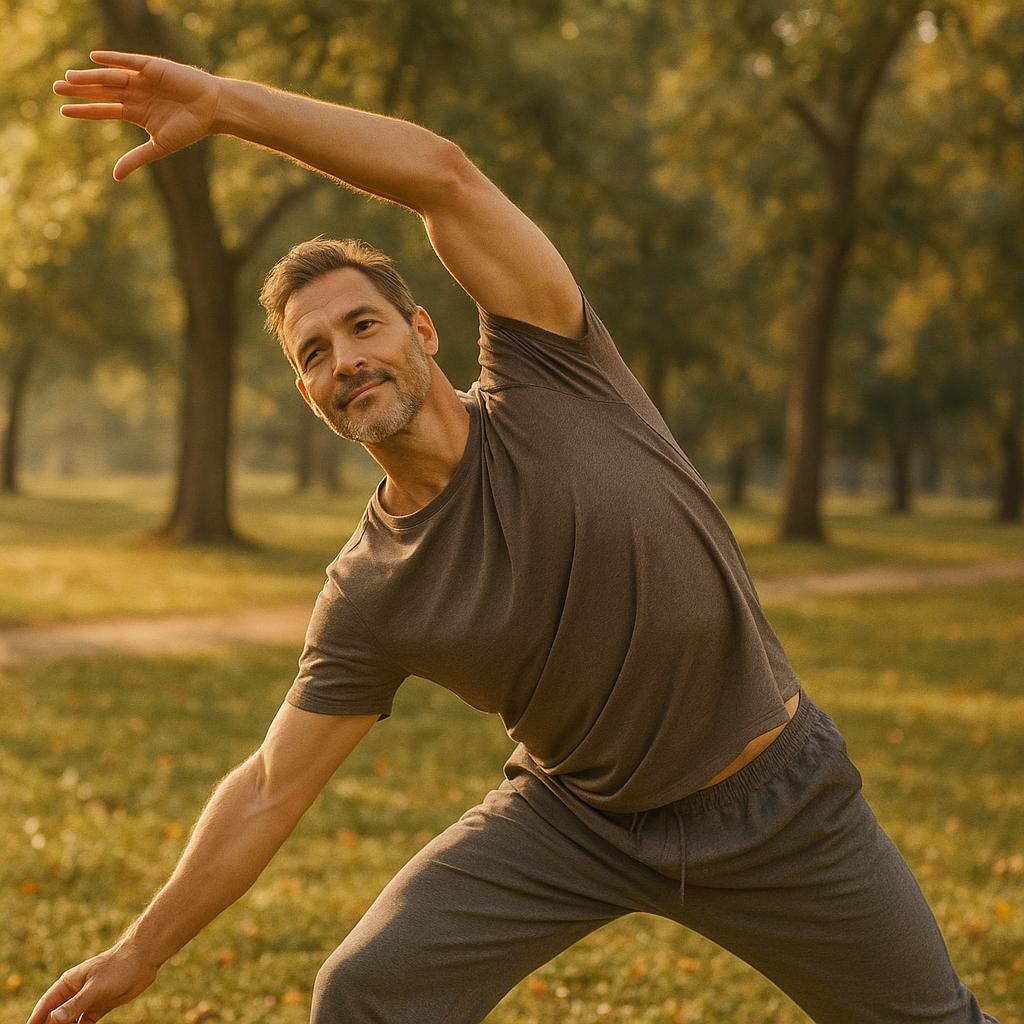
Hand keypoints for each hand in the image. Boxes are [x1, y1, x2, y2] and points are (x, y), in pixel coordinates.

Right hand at [26, 942, 158, 1023]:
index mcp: (68, 984)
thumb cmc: (118, 967)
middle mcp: (74, 993)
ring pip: (67, 1022)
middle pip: (54, 1017)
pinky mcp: (98, 1007)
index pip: (45, 1007)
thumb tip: (53, 1019)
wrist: (142, 959)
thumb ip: (75, 1004)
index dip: (34, 1021)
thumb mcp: (96, 987)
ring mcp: (86, 1001)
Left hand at [53, 50, 221, 180]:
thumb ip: (136, 159)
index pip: (105, 110)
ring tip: (70, 77)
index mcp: (136, 112)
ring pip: (111, 78)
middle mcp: (135, 94)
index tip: (63, 111)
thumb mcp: (160, 147)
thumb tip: (116, 177)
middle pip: (102, 91)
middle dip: (80, 90)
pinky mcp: (152, 67)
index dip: (85, 110)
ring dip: (91, 77)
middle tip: (56, 88)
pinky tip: (94, 58)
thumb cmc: (190, 128)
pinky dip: (113, 59)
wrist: (213, 110)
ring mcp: (142, 79)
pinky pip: (128, 61)